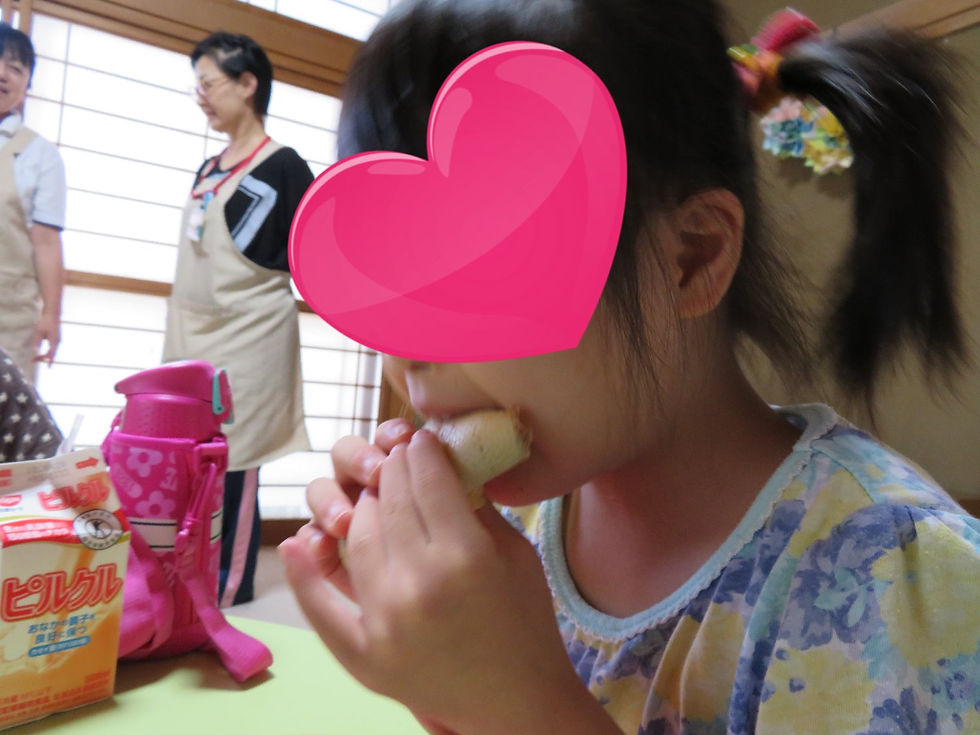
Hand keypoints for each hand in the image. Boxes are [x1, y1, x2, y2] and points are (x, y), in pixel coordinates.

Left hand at [32, 312, 59, 363]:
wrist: (52, 315)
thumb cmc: (45, 322)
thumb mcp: (39, 332)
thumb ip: (37, 341)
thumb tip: (35, 350)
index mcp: (54, 340)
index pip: (51, 352)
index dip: (49, 359)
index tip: (48, 367)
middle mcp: (57, 342)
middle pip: (51, 353)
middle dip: (43, 358)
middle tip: (32, 361)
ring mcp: (57, 340)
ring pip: (52, 351)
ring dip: (44, 356)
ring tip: (35, 359)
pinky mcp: (56, 339)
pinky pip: (52, 348)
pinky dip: (47, 352)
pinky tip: (41, 354)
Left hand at [280, 430, 610, 734]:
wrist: (517, 702)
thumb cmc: (525, 621)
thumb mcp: (516, 553)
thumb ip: (475, 505)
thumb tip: (439, 462)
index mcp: (466, 556)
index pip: (427, 478)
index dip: (422, 451)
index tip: (421, 441)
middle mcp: (418, 584)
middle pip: (389, 500)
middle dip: (394, 469)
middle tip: (400, 459)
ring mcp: (384, 621)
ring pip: (357, 534)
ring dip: (366, 507)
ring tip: (381, 499)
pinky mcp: (362, 655)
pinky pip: (320, 604)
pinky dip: (305, 571)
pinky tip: (299, 543)